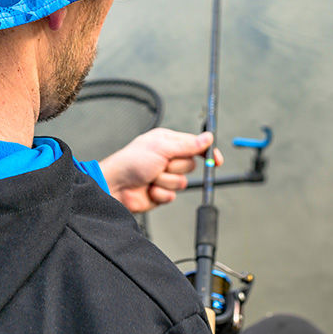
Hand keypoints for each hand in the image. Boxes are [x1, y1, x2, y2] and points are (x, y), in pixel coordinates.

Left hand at [99, 129, 222, 212]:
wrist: (116, 186)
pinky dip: (160, 193)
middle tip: (160, 165)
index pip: (195, 145)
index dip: (207, 152)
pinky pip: (172, 195)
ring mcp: (164, 175)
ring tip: (150, 177)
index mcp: (168, 142)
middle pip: (189, 165)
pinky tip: (148, 189)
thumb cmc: (131, 161)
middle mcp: (167, 158)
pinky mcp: (161, 192)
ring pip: (181, 182)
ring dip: (165, 181)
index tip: (216, 160)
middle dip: (175, 167)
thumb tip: (207, 137)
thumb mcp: (161, 147)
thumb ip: (187, 144)